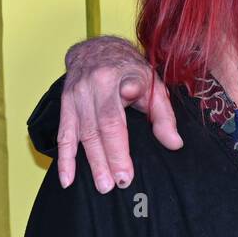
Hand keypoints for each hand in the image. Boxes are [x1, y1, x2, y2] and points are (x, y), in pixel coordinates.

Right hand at [57, 36, 181, 190]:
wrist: (97, 49)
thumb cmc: (130, 70)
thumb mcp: (153, 85)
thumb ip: (164, 115)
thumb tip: (175, 144)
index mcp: (117, 78)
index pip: (116, 119)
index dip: (119, 146)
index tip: (126, 169)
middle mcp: (92, 86)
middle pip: (98, 130)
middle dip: (107, 160)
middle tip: (119, 185)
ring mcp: (75, 96)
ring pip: (81, 135)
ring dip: (90, 163)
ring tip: (103, 187)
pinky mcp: (65, 105)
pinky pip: (63, 135)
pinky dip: (64, 159)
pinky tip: (67, 179)